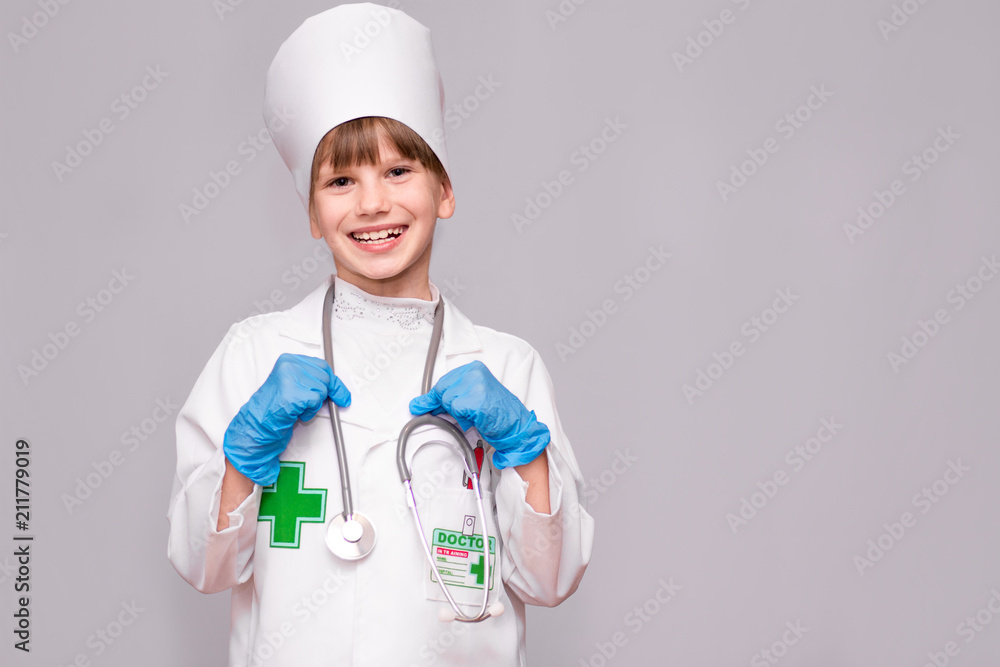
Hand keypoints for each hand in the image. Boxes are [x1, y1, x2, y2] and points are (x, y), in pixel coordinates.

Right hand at [223, 353, 350, 485]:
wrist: (258, 423)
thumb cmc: (275, 406)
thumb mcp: (293, 385)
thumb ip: (311, 380)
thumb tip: (336, 386)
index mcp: (289, 360)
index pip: (322, 365)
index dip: (334, 381)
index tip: (342, 394)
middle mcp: (288, 365)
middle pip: (325, 377)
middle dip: (327, 393)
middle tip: (315, 404)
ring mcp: (289, 378)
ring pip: (321, 390)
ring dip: (314, 404)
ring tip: (298, 408)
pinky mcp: (292, 394)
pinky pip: (315, 401)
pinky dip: (310, 411)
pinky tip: (296, 413)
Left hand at [409, 360, 548, 468]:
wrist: (516, 425)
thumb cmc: (495, 413)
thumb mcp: (471, 399)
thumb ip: (448, 398)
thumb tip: (419, 404)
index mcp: (474, 368)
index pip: (443, 381)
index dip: (434, 397)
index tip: (421, 405)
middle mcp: (475, 372)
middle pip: (442, 389)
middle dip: (444, 405)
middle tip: (459, 413)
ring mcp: (476, 384)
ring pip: (447, 400)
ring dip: (457, 413)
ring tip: (475, 415)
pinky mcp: (477, 398)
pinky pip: (456, 409)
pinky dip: (463, 418)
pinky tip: (477, 418)